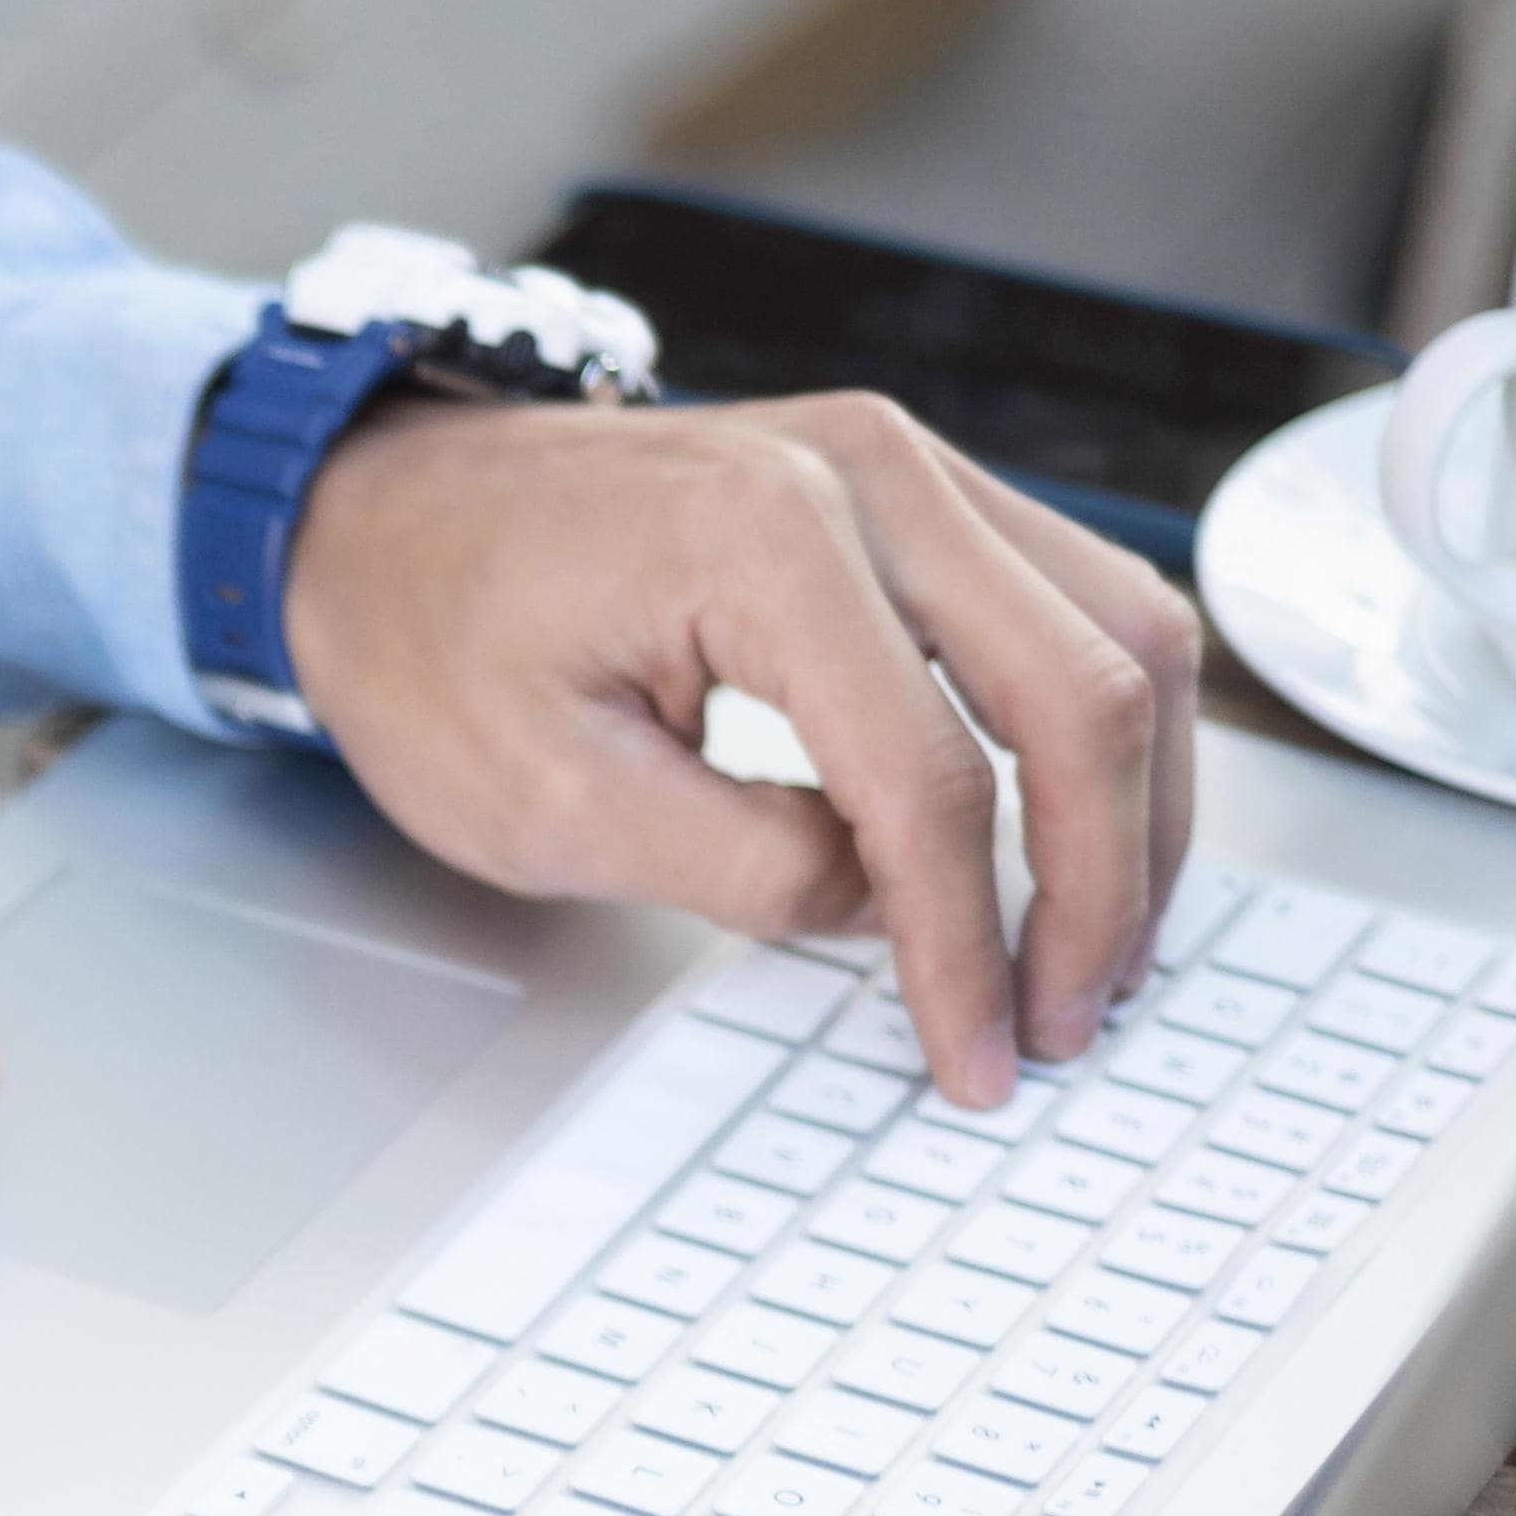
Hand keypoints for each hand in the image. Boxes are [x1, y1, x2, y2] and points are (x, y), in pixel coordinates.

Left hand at [282, 391, 1201, 1103]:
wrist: (378, 514)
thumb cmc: (429, 635)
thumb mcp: (549, 803)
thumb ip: (744, 865)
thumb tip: (897, 908)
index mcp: (766, 538)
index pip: (932, 779)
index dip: (970, 945)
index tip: (979, 1053)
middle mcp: (868, 472)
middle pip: (1086, 689)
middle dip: (1098, 882)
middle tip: (1071, 1015)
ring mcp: (905, 463)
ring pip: (1123, 632)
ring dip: (1137, 800)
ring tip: (1101, 943)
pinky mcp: (913, 488)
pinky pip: (1073, 600)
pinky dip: (1102, 725)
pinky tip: (1082, 832)